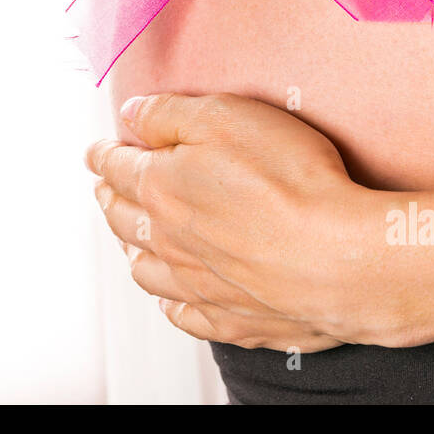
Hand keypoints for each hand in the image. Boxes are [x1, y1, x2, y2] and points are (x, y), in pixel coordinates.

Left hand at [84, 93, 433, 351]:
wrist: (338, 259)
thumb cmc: (289, 182)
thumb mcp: (226, 117)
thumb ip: (171, 114)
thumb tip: (133, 114)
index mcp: (161, 189)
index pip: (118, 168)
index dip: (104, 156)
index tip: (96, 152)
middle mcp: (169, 242)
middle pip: (124, 218)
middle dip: (110, 198)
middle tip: (105, 189)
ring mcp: (198, 286)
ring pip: (147, 270)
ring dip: (132, 249)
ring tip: (129, 238)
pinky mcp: (232, 319)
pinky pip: (185, 317)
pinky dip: (170, 305)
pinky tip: (172, 300)